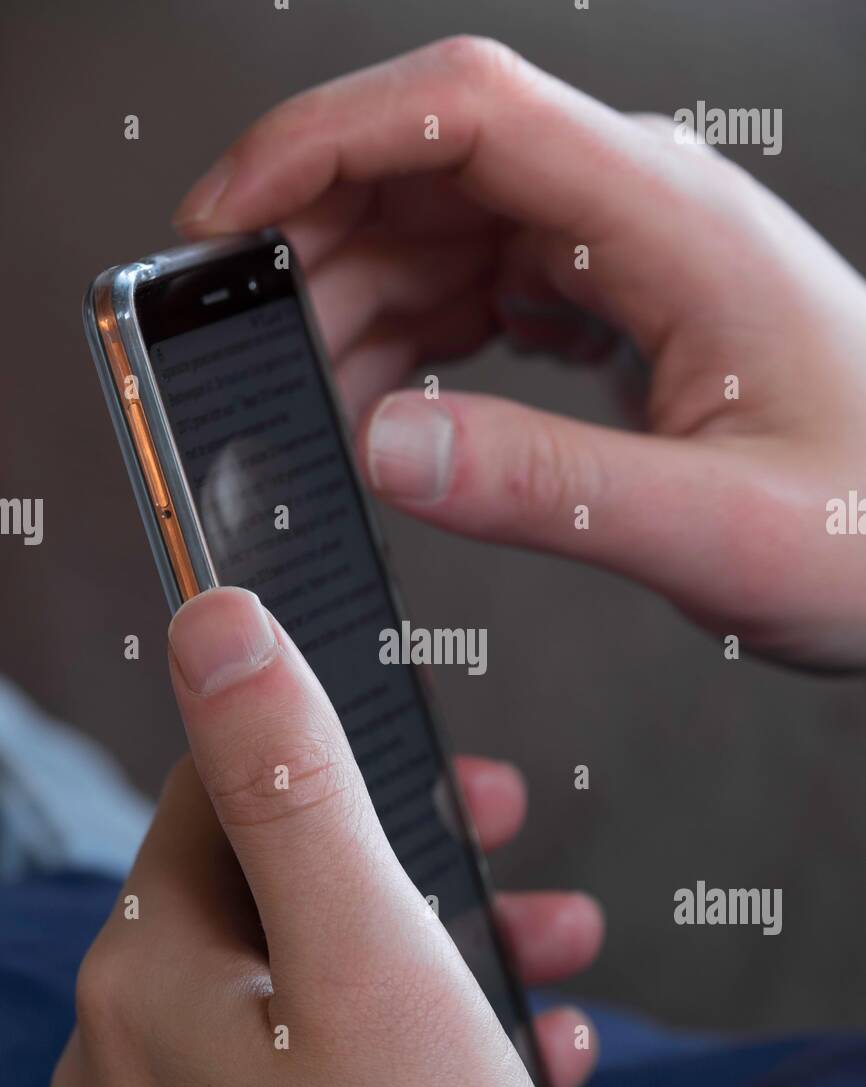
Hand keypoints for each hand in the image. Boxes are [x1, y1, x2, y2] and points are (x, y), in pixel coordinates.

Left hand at [50, 586, 600, 1086]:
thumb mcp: (367, 955)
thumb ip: (289, 778)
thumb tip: (214, 623)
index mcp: (148, 972)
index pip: (219, 799)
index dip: (342, 763)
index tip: (449, 776)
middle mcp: (136, 1052)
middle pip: (281, 899)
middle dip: (416, 863)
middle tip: (514, 848)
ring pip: (316, 996)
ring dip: (442, 959)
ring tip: (556, 957)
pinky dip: (418, 1060)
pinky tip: (524, 1069)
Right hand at [175, 37, 865, 669]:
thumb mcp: (719, 528)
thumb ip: (549, 488)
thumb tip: (387, 446)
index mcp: (669, 220)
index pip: (463, 109)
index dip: (323, 141)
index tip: (229, 214)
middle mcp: (644, 214)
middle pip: (434, 163)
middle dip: (321, 243)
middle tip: (254, 347)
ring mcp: (633, 258)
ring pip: (452, 230)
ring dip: (364, 302)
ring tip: (317, 398)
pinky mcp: (627, 310)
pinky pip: (491, 289)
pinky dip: (420, 338)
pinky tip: (395, 400)